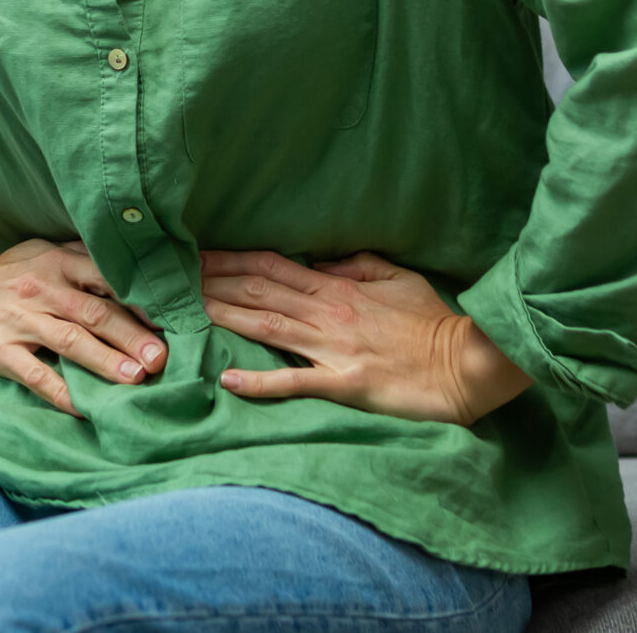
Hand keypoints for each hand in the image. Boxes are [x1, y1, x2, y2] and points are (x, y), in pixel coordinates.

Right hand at [0, 233, 165, 418]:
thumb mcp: (36, 255)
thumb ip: (79, 263)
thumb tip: (134, 272)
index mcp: (55, 261)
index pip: (107, 276)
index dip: (142, 296)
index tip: (175, 315)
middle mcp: (39, 287)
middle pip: (95, 311)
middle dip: (133, 335)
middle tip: (164, 358)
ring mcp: (18, 320)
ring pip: (71, 341)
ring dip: (106, 362)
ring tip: (136, 380)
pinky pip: (35, 376)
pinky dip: (61, 394)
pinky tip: (84, 411)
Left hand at [199, 248, 531, 425]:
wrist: (465, 363)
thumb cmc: (434, 321)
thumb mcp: (397, 277)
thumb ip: (356, 265)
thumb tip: (322, 261)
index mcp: (338, 286)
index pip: (272, 266)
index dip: (232, 259)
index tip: (198, 253)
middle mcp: (327, 312)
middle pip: (258, 291)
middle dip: (213, 282)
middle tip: (171, 276)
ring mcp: (332, 348)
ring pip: (266, 327)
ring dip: (223, 317)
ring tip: (185, 312)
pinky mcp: (343, 383)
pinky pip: (294, 381)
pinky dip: (260, 382)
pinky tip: (228, 381)